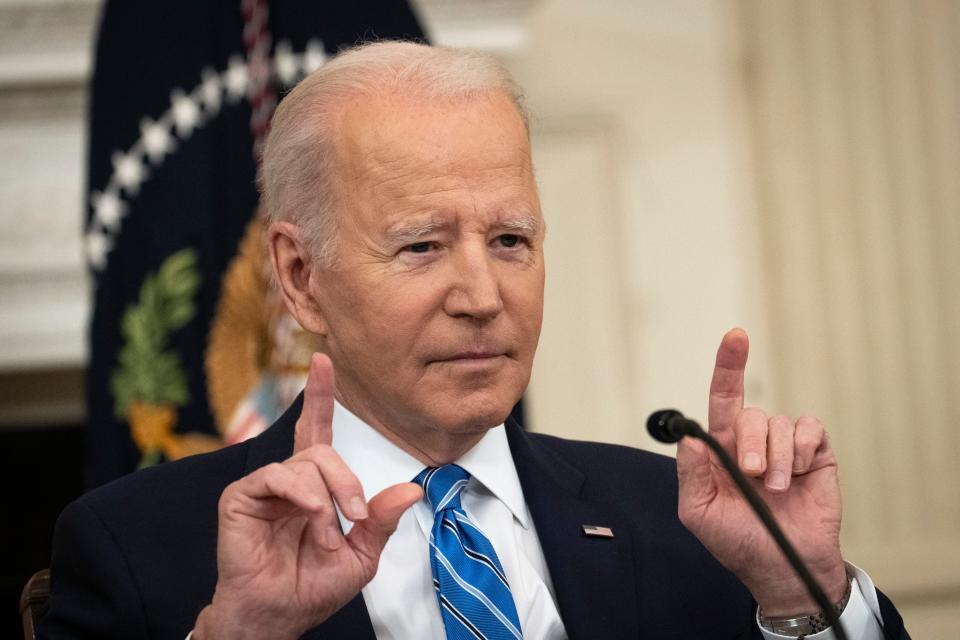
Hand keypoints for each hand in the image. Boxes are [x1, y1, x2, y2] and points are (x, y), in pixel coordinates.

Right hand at [194, 353, 422, 638]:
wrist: (279, 615)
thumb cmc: (313, 587)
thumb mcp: (361, 554)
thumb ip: (381, 519)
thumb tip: (411, 489)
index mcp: (313, 487)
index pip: (316, 431)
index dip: (319, 396)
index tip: (323, 360)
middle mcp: (287, 480)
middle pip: (321, 448)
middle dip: (346, 480)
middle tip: (354, 515)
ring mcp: (263, 487)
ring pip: (305, 463)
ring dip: (326, 498)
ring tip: (325, 533)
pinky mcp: (240, 497)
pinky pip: (277, 476)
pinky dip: (302, 497)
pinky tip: (309, 519)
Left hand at [675, 328, 846, 616]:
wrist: (785, 568)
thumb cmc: (739, 542)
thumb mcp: (700, 514)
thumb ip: (691, 474)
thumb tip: (689, 438)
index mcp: (722, 450)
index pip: (722, 399)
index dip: (728, 366)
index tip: (735, 336)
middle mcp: (753, 441)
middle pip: (749, 413)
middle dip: (750, 444)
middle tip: (752, 477)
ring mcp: (785, 446)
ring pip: (779, 423)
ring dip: (777, 458)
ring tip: (777, 489)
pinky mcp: (815, 453)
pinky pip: (809, 427)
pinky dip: (802, 450)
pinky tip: (800, 475)